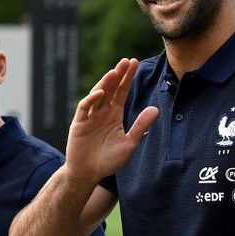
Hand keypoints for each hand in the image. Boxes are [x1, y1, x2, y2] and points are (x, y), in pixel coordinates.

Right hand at [65, 58, 157, 182]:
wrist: (88, 174)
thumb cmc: (109, 161)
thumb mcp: (129, 143)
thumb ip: (140, 126)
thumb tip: (155, 109)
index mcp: (114, 114)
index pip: (122, 91)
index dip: (128, 78)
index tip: (135, 63)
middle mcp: (102, 111)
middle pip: (111, 88)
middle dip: (118, 75)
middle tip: (126, 61)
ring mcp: (90, 116)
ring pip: (97, 94)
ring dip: (105, 82)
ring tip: (115, 72)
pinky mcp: (79, 123)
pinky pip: (85, 107)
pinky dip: (91, 99)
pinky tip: (101, 92)